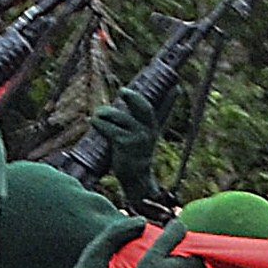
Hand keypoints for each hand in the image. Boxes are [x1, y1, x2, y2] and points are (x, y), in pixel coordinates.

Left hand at [88, 86, 164, 204]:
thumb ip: (141, 125)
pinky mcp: (124, 144)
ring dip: (105, 113)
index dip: (169, 99)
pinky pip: (109, 128)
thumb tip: (131, 117)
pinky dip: (98, 123)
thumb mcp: (144, 140)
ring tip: (97, 113)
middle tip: (123, 91)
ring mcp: (138, 138)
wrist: (135, 180)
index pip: (163, 111)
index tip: (175, 87)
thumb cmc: (135, 157)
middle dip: (133, 97)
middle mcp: (148, 132)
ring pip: (120, 117)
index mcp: (153, 129)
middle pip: (144, 108)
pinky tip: (92, 122)